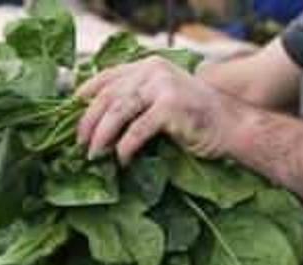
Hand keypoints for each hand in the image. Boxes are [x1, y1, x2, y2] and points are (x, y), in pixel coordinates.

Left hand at [76, 57, 239, 163]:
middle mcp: (153, 71)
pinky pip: (136, 130)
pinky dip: (125, 148)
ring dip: (101, 136)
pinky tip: (122, 160)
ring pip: (117, 112)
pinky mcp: (170, 107)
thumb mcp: (163, 99)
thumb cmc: (197, 119)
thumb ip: (137, 100)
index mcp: (148, 66)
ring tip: (93, 154)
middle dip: (88, 121)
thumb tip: (98, 120)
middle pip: (107, 96)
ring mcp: (162, 87)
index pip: (107, 77)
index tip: (70, 113)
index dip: (86, 95)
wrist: (232, 126)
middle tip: (79, 143)